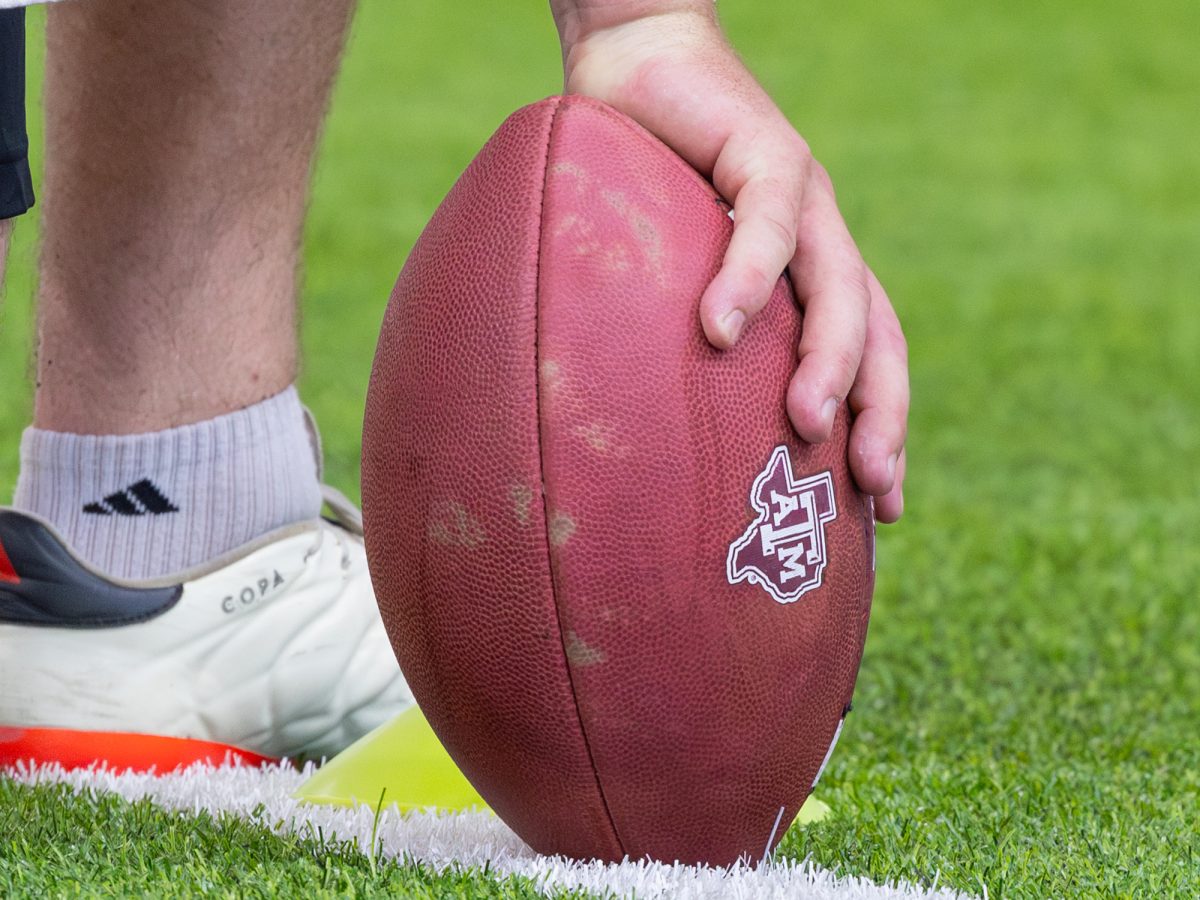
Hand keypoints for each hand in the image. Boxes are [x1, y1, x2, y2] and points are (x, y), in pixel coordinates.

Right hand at [551, 2, 906, 521]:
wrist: (640, 59)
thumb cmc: (647, 177)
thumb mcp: (673, 274)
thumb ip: (686, 335)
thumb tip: (653, 427)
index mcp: (814, 275)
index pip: (872, 362)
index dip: (883, 431)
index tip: (884, 510)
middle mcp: (824, 242)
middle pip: (879, 338)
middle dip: (881, 414)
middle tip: (873, 488)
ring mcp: (804, 196)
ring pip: (839, 288)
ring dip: (826, 360)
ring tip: (804, 423)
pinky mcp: (767, 150)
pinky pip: (769, 222)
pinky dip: (746, 276)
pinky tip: (718, 327)